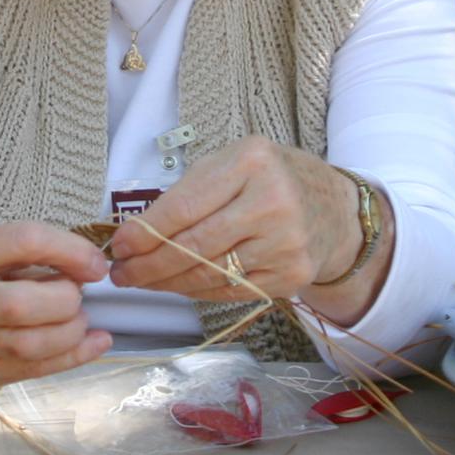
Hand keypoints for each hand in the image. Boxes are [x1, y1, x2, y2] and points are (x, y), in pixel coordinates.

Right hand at [0, 223, 112, 396]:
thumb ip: (14, 255)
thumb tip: (80, 265)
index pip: (23, 242)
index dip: (70, 250)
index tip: (94, 262)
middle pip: (25, 305)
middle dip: (68, 300)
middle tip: (79, 294)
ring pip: (30, 345)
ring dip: (71, 332)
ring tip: (79, 319)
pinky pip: (28, 371)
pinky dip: (69, 358)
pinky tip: (91, 344)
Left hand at [106, 138, 388, 323]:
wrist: (334, 208)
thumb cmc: (271, 180)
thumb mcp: (234, 163)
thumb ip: (190, 191)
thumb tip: (138, 232)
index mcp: (252, 162)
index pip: (185, 206)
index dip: (146, 232)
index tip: (120, 246)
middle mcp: (273, 202)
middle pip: (194, 246)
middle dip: (149, 265)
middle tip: (122, 274)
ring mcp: (285, 244)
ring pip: (209, 274)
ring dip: (167, 282)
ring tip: (142, 281)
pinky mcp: (291, 276)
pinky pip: (230, 292)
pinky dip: (196, 292)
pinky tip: (177, 285)